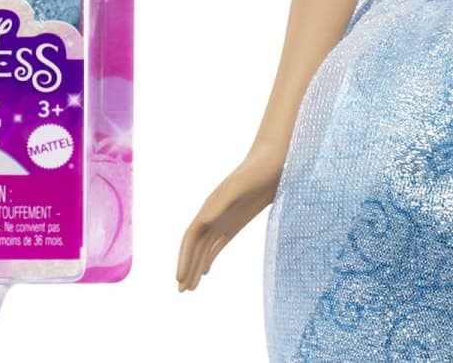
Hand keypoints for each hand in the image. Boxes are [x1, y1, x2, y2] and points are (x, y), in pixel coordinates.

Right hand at [176, 146, 284, 292]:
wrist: (274, 161)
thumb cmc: (257, 170)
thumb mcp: (240, 185)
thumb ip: (223, 200)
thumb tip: (203, 220)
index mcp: (210, 206)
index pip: (191, 237)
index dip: (183, 257)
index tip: (179, 278)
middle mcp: (213, 214)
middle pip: (194, 245)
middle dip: (186, 267)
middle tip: (181, 291)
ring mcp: (224, 218)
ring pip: (204, 247)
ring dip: (195, 266)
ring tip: (190, 288)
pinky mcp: (236, 222)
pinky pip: (217, 244)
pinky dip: (209, 258)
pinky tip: (206, 271)